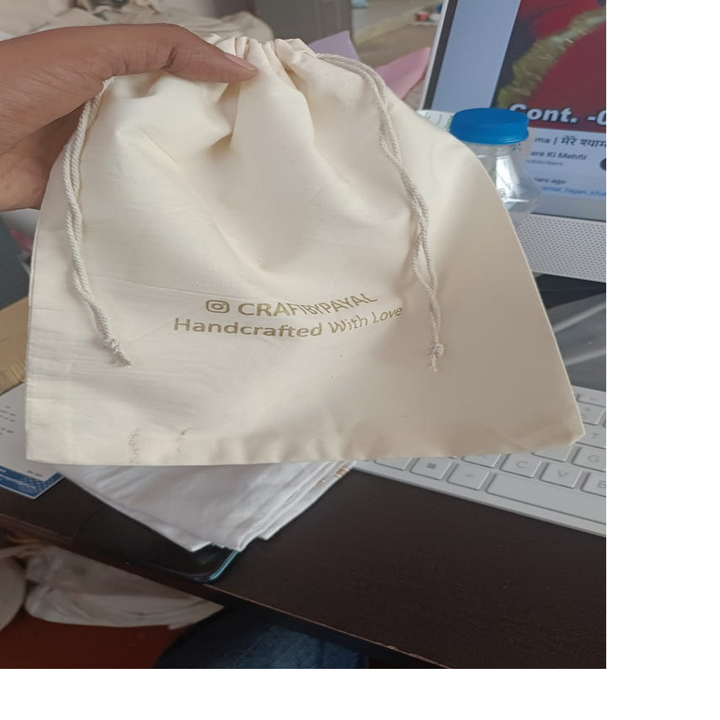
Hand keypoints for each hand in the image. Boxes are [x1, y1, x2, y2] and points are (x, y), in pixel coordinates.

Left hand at [0, 25, 256, 210]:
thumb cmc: (18, 84)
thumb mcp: (96, 50)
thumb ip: (162, 49)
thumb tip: (235, 62)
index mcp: (117, 73)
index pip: (182, 77)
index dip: (220, 87)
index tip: (262, 104)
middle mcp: (114, 113)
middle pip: (175, 124)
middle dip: (211, 137)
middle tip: (257, 154)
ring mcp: (103, 153)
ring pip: (158, 163)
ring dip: (186, 173)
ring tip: (232, 186)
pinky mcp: (93, 190)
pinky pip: (132, 197)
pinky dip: (153, 203)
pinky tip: (185, 209)